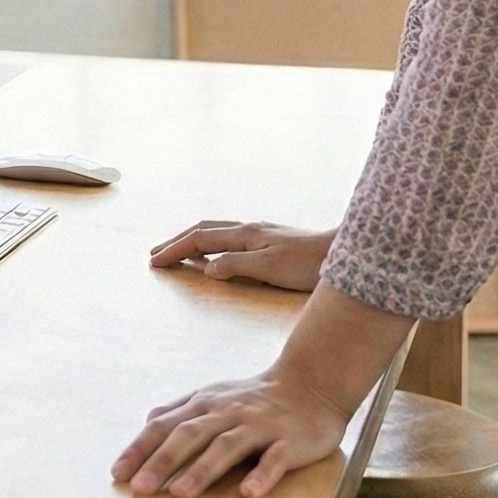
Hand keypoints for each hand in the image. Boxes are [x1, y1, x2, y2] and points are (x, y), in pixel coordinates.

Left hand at [112, 368, 354, 497]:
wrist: (310, 385)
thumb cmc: (255, 398)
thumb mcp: (213, 396)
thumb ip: (181, 409)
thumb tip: (148, 421)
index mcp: (204, 405)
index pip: (164, 426)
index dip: (139, 449)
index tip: (117, 473)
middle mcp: (226, 413)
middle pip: (189, 436)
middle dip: (161, 462)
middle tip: (139, 488)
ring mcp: (257, 426)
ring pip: (226, 447)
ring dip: (201, 470)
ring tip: (180, 493)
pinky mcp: (287, 441)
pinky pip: (274, 459)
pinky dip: (261, 475)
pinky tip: (247, 493)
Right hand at [149, 220, 333, 291]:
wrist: (342, 252)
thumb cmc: (309, 263)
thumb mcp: (270, 267)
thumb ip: (236, 265)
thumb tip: (205, 269)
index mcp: (244, 234)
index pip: (199, 240)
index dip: (175, 250)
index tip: (155, 262)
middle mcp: (248, 229)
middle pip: (203, 230)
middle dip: (177, 241)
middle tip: (155, 255)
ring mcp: (259, 233)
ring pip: (215, 232)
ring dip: (192, 241)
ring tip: (178, 252)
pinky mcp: (269, 240)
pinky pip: (228, 239)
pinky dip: (210, 245)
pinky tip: (215, 256)